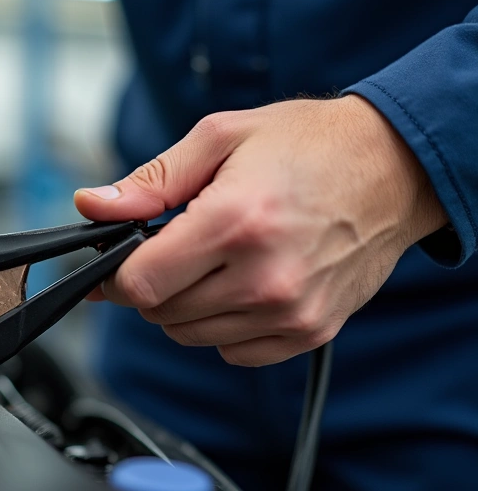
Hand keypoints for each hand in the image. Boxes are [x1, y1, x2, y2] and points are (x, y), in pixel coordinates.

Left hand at [74, 96, 447, 365]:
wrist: (397, 167)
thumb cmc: (309, 145)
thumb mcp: (220, 138)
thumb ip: (150, 181)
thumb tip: (93, 206)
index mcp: (234, 222)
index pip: (140, 284)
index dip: (116, 275)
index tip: (119, 261)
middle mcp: (264, 277)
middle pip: (161, 314)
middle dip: (154, 282)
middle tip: (180, 246)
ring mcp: (291, 312)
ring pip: (192, 335)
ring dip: (187, 305)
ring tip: (218, 259)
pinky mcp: (310, 332)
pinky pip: (233, 352)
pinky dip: (223, 325)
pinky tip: (243, 283)